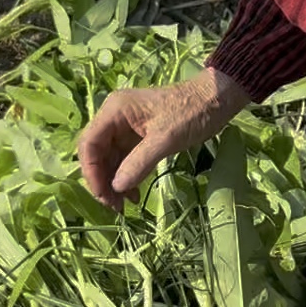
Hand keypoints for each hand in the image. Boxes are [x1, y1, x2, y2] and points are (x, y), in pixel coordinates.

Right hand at [78, 68, 250, 209]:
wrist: (216, 100)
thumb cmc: (191, 113)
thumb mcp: (165, 139)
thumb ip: (139, 162)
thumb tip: (116, 187)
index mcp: (115, 111)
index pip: (89, 143)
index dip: (91, 172)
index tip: (104, 196)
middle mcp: (114, 117)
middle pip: (95, 153)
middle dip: (101, 180)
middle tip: (115, 206)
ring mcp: (125, 128)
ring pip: (108, 159)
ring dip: (113, 182)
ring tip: (123, 205)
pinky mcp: (138, 137)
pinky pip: (123, 160)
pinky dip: (126, 177)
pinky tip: (133, 194)